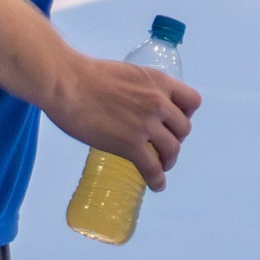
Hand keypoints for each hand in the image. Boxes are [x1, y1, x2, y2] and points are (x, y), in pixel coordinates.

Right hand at [43, 52, 200, 189]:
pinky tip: (156, 185)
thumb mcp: (127, 74)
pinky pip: (153, 168)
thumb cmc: (87, 75)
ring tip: (161, 166)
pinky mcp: (131, 145)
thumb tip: (136, 104)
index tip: (175, 122)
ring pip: (173, 150)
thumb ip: (140, 89)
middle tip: (163, 145)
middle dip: (176, 139)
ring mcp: (146, 124)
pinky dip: (157, 180)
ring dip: (168, 161)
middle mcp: (158, 102)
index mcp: (158, 81)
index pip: (192, 101)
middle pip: (184, 129)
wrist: (68, 83)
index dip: (186, 114)